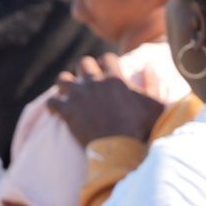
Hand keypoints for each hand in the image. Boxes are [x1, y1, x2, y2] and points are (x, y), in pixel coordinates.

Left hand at [47, 54, 164, 146]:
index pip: (107, 57)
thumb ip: (152, 84)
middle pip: (83, 62)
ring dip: (65, 83)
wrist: (120, 147)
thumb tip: (150, 67)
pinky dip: (53, 105)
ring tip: (68, 92)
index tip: (105, 69)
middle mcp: (94, 82)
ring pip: (62, 79)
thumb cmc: (139, 127)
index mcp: (114, 78)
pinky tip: (57, 110)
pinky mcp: (66, 110)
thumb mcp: (154, 104)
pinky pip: (51, 102)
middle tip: (88, 80)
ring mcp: (78, 96)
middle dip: (85, 69)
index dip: (106, 62)